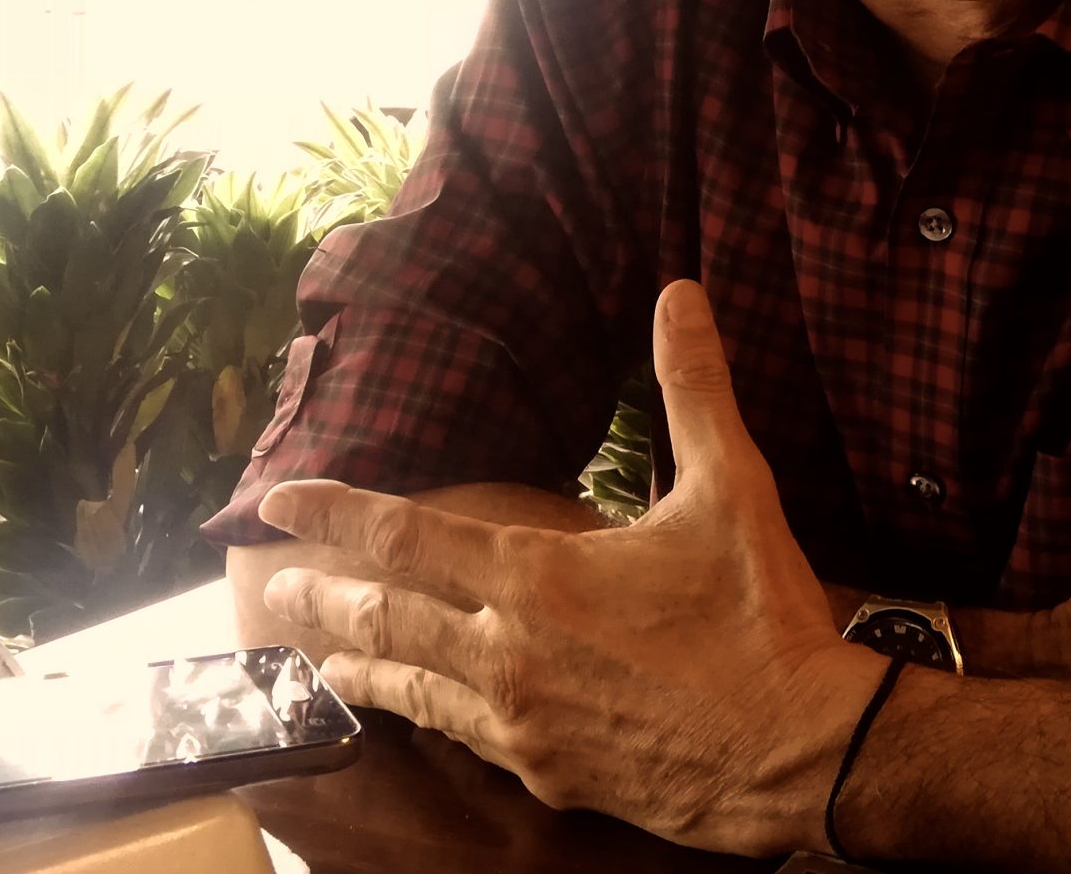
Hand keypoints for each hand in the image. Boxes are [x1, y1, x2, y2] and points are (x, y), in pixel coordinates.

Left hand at [257, 282, 882, 857]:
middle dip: (321, 602)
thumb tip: (679, 294)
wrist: (798, 753)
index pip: (405, 536)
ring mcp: (522, 724)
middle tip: (273, 593)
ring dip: (360, 670)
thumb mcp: (731, 487)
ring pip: (411, 691)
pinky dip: (426, 719)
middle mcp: (507, 652)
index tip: (278, 500)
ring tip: (321, 668)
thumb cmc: (761, 616)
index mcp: (536, 577)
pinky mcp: (549, 776)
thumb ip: (692, 388)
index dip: (335, 513)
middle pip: (384, 621)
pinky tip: (424, 718)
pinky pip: (465, 741)